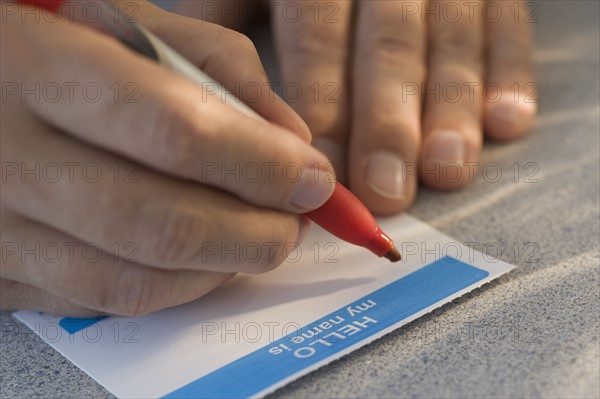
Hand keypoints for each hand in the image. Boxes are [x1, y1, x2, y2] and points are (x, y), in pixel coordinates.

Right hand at [0, 1, 333, 315]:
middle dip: (256, 235)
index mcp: (34, 68)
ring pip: (137, 282)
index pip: (178, 133)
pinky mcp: (0, 272)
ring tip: (253, 237)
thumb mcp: (126, 23)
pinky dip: (173, 287)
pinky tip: (195, 254)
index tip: (312, 179)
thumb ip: (218, 68)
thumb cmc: (45, 43)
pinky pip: (103, 302)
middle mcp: (5, 157)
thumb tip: (291, 142)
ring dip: (221, 269)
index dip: (261, 166)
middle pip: (164, 227)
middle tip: (293, 222)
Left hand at [179, 0, 536, 213]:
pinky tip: (508, 125)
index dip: (324, 104)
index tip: (326, 171)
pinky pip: (510, 26)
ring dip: (451, 111)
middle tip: (387, 191)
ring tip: (446, 171)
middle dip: (388, 123)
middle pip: (388, 47)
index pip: (317, 37)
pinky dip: (511, 76)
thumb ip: (226, 18)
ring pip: (451, 42)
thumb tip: (197, 90)